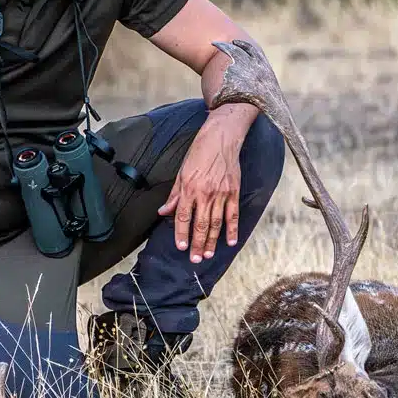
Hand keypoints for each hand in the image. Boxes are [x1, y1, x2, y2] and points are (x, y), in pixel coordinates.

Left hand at [158, 117, 244, 263]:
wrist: (221, 138)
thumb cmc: (200, 152)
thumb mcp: (182, 171)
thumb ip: (174, 194)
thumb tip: (163, 211)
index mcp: (189, 189)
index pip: (183, 217)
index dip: (181, 234)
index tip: (180, 247)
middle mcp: (205, 194)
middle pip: (200, 225)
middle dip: (197, 244)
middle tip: (195, 259)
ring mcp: (221, 194)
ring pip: (216, 223)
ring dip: (212, 241)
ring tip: (208, 254)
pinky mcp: (234, 192)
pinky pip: (233, 215)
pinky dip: (232, 229)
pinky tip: (230, 241)